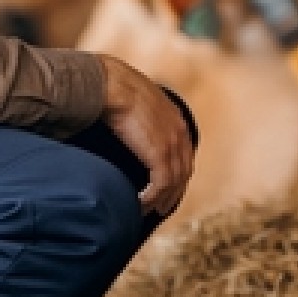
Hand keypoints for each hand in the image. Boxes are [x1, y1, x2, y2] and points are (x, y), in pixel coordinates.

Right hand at [97, 54, 193, 215]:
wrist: (113, 85)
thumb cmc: (115, 87)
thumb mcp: (136, 98)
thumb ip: (139, 112)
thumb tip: (123, 120)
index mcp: (175, 118)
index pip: (184, 152)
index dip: (177, 171)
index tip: (167, 185)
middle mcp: (179, 132)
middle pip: (184, 170)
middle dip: (174, 191)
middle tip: (162, 206)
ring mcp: (172, 144)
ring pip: (174, 182)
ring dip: (163, 199)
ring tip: (149, 210)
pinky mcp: (160, 156)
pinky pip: (162, 186)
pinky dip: (152, 199)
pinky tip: (140, 205)